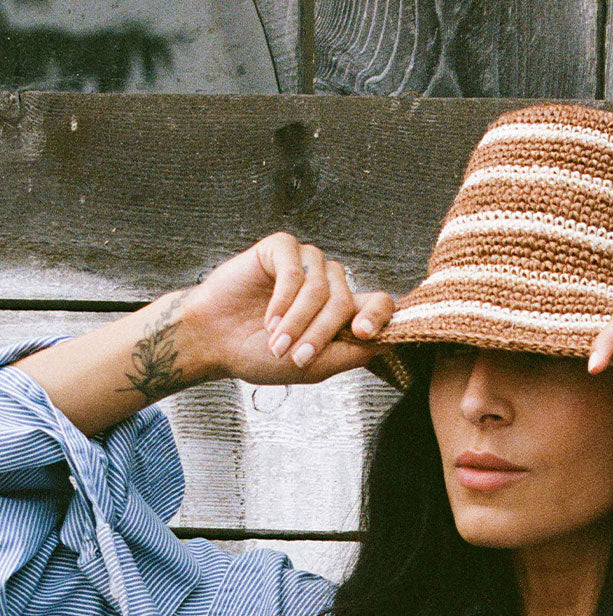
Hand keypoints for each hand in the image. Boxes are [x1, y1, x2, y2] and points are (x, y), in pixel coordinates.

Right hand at [184, 231, 394, 383]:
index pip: (380, 303)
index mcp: (344, 311)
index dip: (379, 316)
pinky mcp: (282, 249)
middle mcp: (330, 283)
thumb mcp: (314, 366)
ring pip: (321, 289)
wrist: (215, 342)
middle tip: (294, 357)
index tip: (362, 332)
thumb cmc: (263, 355)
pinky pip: (296, 271)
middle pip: (345, 302)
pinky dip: (283, 300)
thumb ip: (353, 353)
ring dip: (297, 322)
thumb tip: (393, 341)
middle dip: (319, 334)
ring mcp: (308, 263)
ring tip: (276, 342)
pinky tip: (268, 319)